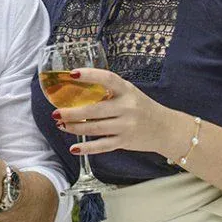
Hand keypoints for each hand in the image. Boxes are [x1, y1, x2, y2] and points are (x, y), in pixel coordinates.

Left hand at [49, 68, 183, 159]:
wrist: (165, 128)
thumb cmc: (142, 107)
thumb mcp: (129, 93)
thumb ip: (109, 91)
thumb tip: (77, 89)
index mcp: (127, 90)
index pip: (107, 79)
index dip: (89, 75)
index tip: (71, 74)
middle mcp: (127, 107)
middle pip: (95, 110)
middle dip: (72, 113)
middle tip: (55, 113)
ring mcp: (126, 126)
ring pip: (95, 128)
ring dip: (74, 128)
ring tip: (60, 125)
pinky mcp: (124, 141)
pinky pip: (102, 146)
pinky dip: (87, 148)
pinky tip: (74, 148)